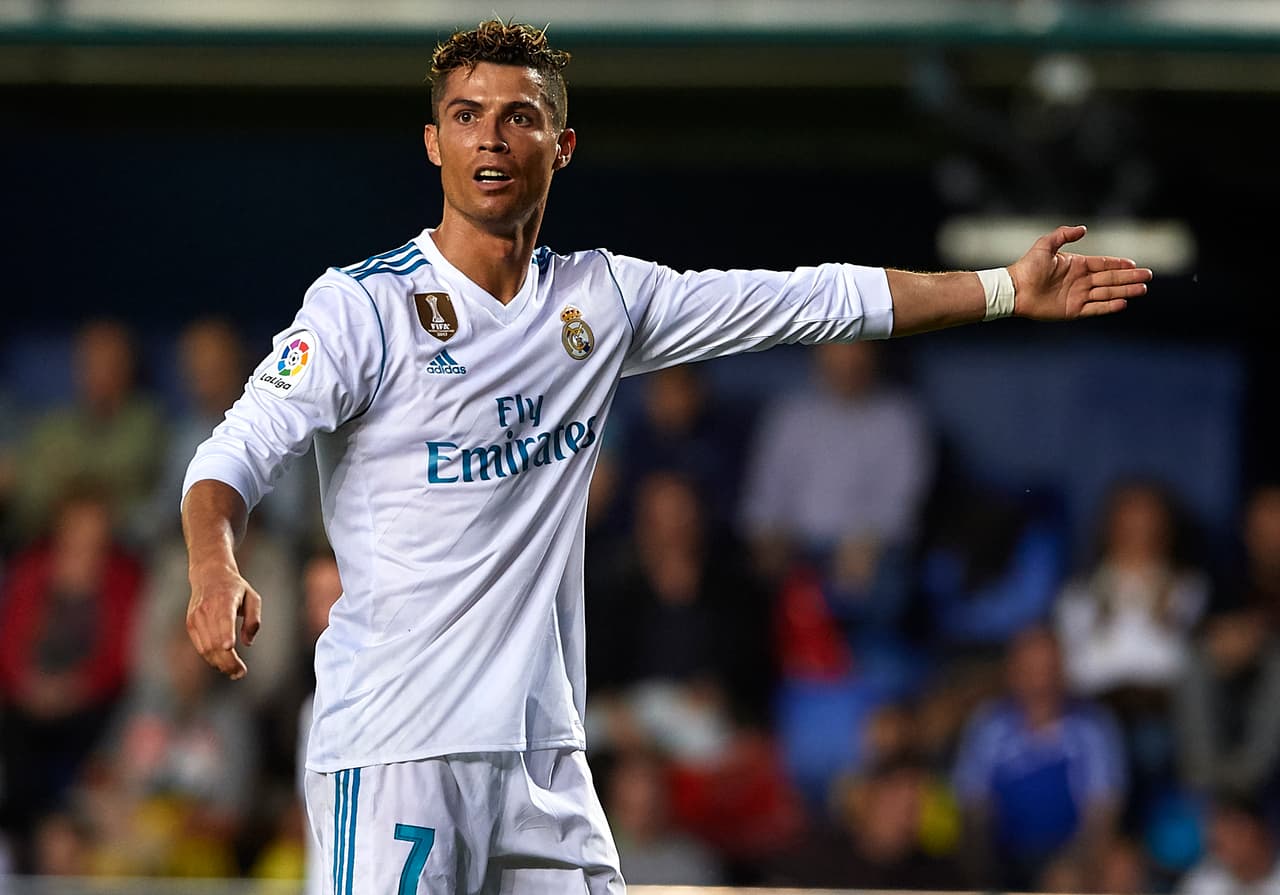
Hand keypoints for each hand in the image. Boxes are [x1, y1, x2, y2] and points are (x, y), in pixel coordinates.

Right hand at [186, 561, 260, 679]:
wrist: (209, 575)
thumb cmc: (236, 588)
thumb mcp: (252, 597)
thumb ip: (253, 619)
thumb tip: (247, 643)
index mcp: (225, 599)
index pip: (223, 618)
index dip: (226, 633)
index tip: (230, 647)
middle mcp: (207, 609)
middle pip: (215, 640)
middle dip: (228, 661)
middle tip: (240, 673)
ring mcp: (196, 618)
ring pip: (206, 648)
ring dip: (220, 663)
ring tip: (235, 672)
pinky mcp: (190, 624)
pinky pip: (200, 646)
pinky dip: (211, 658)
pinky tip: (223, 663)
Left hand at [1009, 225, 1152, 320]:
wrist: (1014, 290)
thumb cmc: (1027, 266)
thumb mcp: (1045, 245)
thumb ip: (1064, 235)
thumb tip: (1084, 229)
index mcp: (1077, 265)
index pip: (1103, 264)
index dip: (1119, 264)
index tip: (1134, 264)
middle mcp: (1080, 281)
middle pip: (1111, 278)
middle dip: (1129, 277)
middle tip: (1148, 276)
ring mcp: (1078, 296)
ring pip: (1107, 293)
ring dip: (1125, 291)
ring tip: (1142, 290)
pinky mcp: (1072, 311)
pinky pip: (1095, 308)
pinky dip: (1109, 306)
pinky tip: (1123, 303)